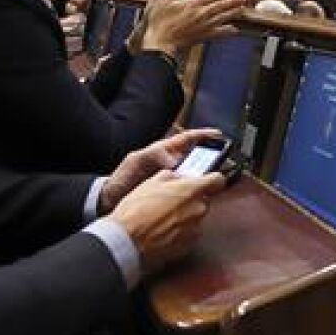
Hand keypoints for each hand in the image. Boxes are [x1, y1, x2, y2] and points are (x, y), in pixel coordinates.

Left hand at [101, 128, 222, 211]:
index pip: (187, 140)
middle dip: (211, 158)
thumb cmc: (123, 176)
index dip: (203, 136)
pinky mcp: (171, 195)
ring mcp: (172, 180)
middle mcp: (172, 165)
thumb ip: (154, 156)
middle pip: (196, 158)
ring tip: (216, 179)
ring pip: (194, 176)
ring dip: (205, 177)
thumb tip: (174, 160)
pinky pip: (187, 192)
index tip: (218, 134)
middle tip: (224, 160)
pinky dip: (195, 193)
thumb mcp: (137, 160)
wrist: (111, 199)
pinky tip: (201, 197)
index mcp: (165, 152)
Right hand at [106, 170, 226, 274]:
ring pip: (195, 218)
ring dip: (184, 216)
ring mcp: (195, 229)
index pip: (218, 180)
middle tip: (170, 202)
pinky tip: (162, 231)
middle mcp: (199, 209)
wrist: (127, 241)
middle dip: (190, 200)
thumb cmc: (136, 211)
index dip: (211, 179)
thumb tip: (179, 177)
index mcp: (192, 190)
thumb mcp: (151, 182)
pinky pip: (189, 234)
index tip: (206, 181)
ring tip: (162, 218)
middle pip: (204, 200)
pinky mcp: (189, 245)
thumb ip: (173, 176)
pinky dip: (179, 232)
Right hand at [137, 0, 246, 54]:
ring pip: (222, 17)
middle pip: (221, 5)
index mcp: (192, 2)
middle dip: (233, 1)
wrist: (159, 41)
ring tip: (242, 9)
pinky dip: (227, 31)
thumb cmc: (158, 18)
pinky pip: (218, 33)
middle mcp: (201, 13)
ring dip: (233, 13)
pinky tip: (234, 30)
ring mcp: (203, 25)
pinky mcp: (202, 36)